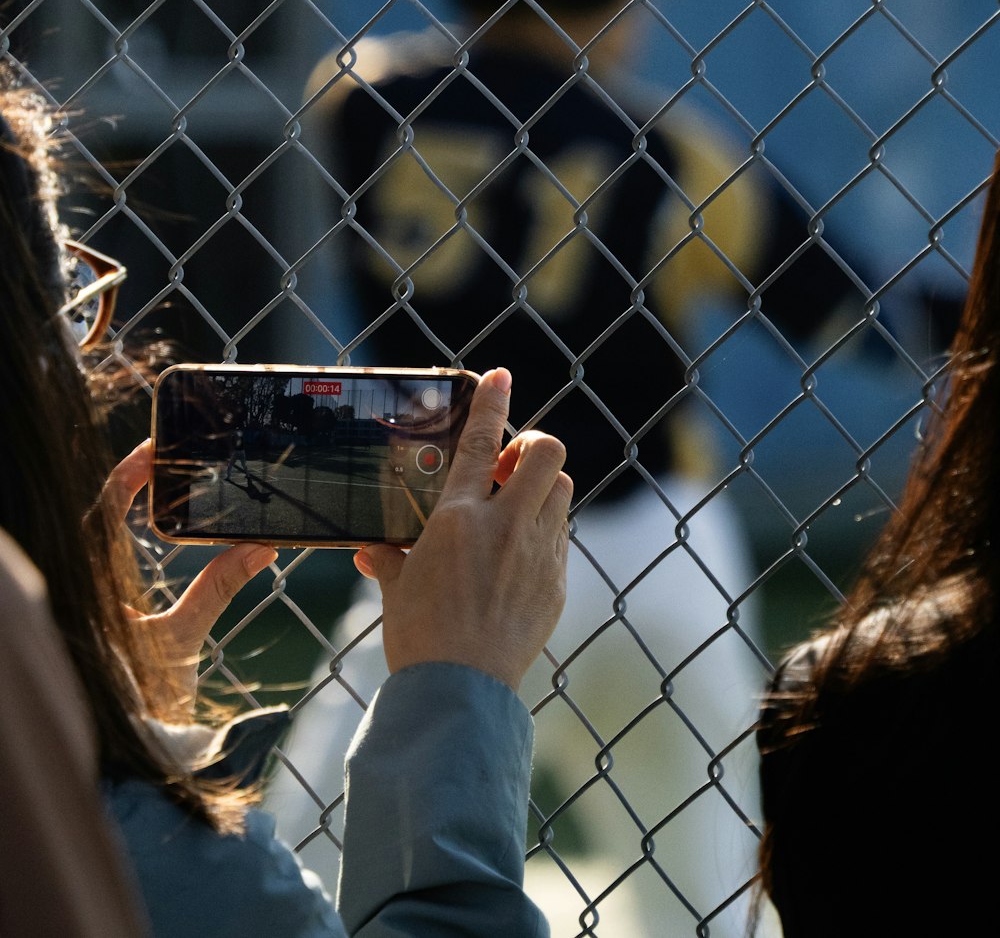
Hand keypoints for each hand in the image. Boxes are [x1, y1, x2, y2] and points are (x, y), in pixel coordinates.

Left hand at [103, 440, 276, 713]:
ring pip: (91, 540)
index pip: (100, 516)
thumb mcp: (183, 640)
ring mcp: (80, 602)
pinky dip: (116, 536)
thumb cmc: (145, 703)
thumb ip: (219, 587)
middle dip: (125, 484)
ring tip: (157, 481)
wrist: (126, 759)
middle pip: (94, 520)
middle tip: (163, 457)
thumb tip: (261, 545)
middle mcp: (79, 590)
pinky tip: (146, 530)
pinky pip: (96, 561)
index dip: (125, 478)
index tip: (153, 450)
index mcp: (93, 591)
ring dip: (119, 508)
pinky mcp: (89, 615)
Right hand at [354, 368, 571, 693]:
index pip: (482, 441)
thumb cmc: (420, 637)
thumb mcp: (396, 589)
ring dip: (543, 488)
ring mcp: (538, 553)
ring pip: (562, 490)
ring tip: (517, 508)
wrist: (460, 691)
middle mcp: (505, 526)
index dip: (493, 400)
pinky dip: (546, 531)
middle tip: (510, 466)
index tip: (500, 375)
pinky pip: (561, 536)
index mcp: (458, 517)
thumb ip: (390, 558)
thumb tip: (370, 549)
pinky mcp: (557, 582)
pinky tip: (521, 555)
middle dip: (533, 447)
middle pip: (547, 452)